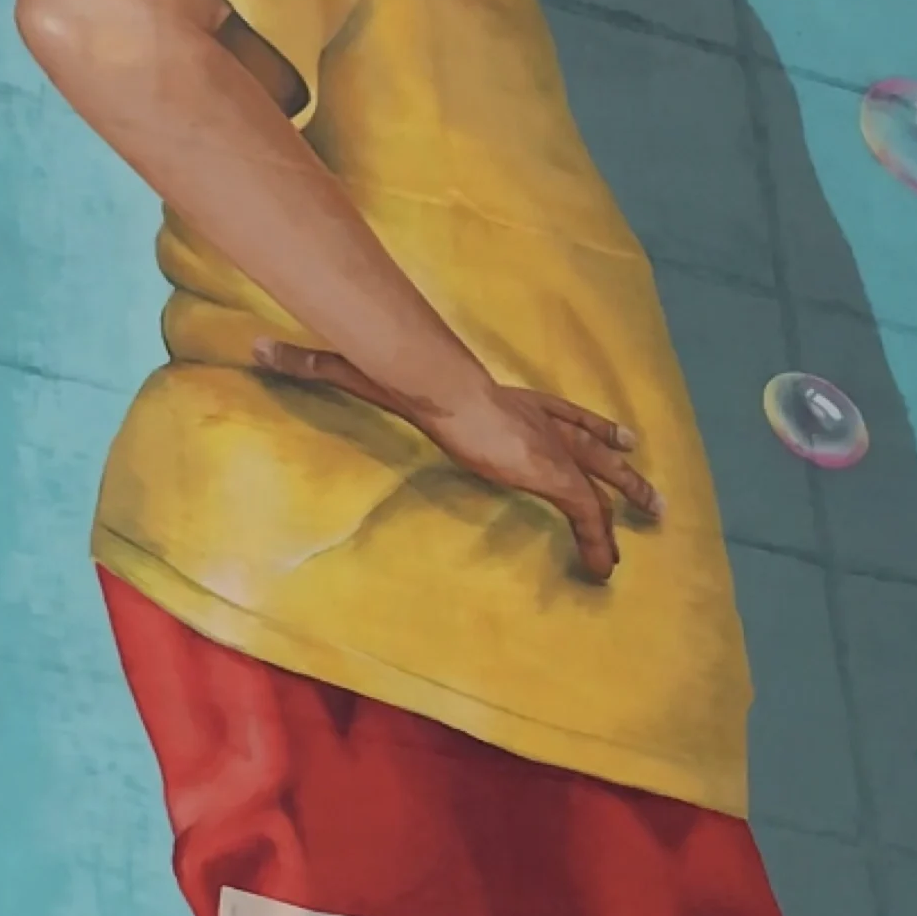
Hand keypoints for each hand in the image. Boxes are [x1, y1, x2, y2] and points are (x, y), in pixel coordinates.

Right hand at [250, 340, 661, 581]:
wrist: (443, 385)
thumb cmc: (414, 376)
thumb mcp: (368, 371)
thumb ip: (318, 362)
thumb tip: (260, 348)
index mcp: (513, 401)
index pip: (560, 408)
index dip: (590, 421)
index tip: (620, 432)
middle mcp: (542, 423)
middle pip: (595, 441)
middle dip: (624, 465)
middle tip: (651, 488)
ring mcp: (552, 449)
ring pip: (605, 481)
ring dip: (630, 502)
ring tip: (656, 524)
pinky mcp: (555, 475)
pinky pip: (587, 517)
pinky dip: (599, 542)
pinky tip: (607, 567)